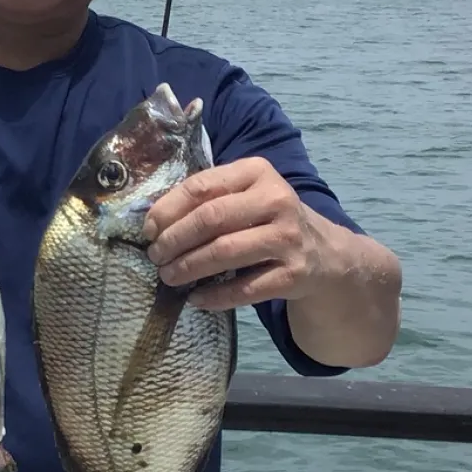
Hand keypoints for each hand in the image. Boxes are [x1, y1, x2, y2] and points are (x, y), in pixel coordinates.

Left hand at [142, 157, 325, 310]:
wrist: (323, 252)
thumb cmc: (267, 219)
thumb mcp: (245, 194)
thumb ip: (207, 198)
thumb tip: (152, 220)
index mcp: (257, 172)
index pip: (201, 187)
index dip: (168, 210)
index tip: (148, 230)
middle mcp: (277, 200)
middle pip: (211, 219)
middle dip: (174, 240)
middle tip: (155, 256)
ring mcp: (288, 238)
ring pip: (225, 253)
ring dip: (189, 267)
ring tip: (169, 276)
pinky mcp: (294, 274)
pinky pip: (245, 288)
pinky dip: (215, 296)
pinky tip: (196, 298)